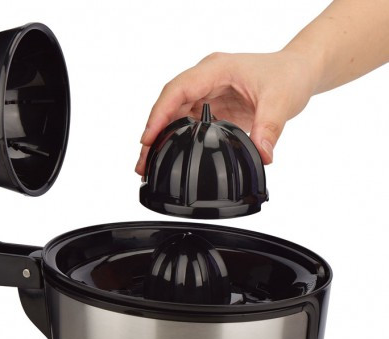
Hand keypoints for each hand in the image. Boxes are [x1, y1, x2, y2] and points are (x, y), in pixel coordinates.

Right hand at [135, 50, 317, 174]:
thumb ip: (269, 128)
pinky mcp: (211, 107)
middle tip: (143, 163)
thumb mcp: (281, 100)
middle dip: (153, 134)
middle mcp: (205, 80)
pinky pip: (187, 123)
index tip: (149, 138)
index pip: (178, 90)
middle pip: (169, 106)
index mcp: (215, 69)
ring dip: (161, 140)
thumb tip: (262, 154)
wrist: (297, 72)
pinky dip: (176, 140)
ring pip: (174, 116)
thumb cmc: (287, 74)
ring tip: (149, 166)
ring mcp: (206, 94)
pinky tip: (170, 157)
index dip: (160, 114)